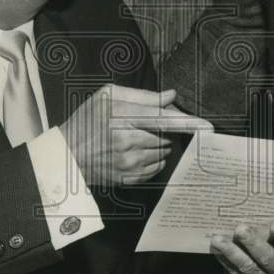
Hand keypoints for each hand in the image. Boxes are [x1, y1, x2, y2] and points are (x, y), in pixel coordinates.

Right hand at [61, 85, 212, 186]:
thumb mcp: (108, 96)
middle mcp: (128, 143)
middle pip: (167, 136)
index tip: (207, 126)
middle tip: (147, 124)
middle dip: (166, 129)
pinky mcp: (129, 178)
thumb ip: (142, 96)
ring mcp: (129, 163)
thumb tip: (171, 97)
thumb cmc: (87, 120)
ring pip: (163, 152)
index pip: (163, 120)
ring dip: (160, 144)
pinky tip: (137, 152)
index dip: (188, 123)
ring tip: (138, 137)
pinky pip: (156, 168)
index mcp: (122, 118)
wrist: (66, 155)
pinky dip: (154, 158)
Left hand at [210, 220, 273, 273]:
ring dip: (232, 253)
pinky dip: (225, 259)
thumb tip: (255, 204)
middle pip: (268, 259)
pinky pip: (236, 273)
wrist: (269, 258)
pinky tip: (217, 248)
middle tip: (240, 229)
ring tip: (219, 240)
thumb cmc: (273, 237)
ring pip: (249, 268)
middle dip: (253, 244)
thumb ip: (271, 221)